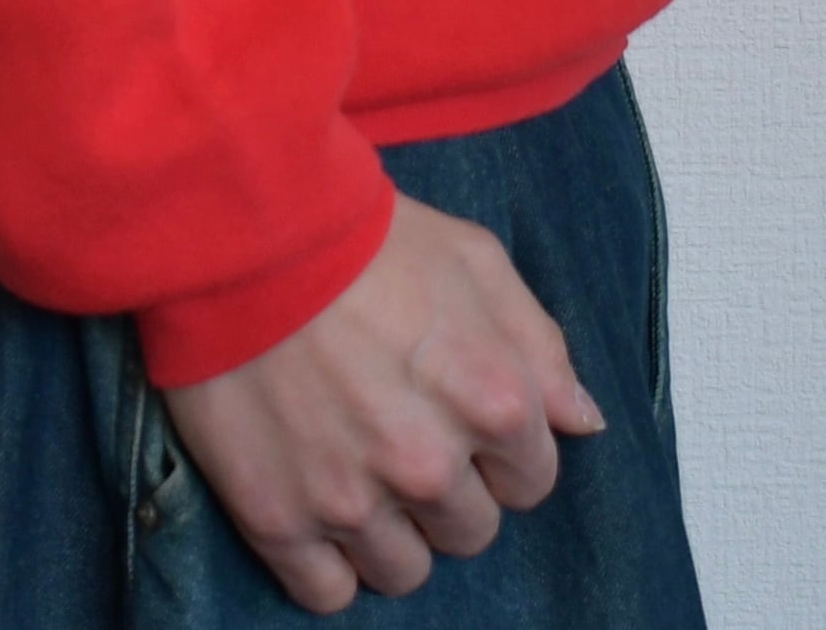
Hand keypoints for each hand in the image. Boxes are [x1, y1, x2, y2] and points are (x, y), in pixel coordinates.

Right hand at [161, 193, 604, 611]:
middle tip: (398, 429)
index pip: (530, 481)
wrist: (243, 231)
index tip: (455, 414)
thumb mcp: (474, 259)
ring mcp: (353, 500)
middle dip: (445, 488)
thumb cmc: (366, 235)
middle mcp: (430, 464)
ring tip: (354, 464)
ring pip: (404, 571)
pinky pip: (328, 594)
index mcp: (492, 401)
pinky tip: (317, 506)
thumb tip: (582, 421)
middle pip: (470, 531)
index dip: (495, 448)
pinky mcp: (280, 520)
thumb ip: (540, 345)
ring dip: (390, 530)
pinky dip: (327, 562)